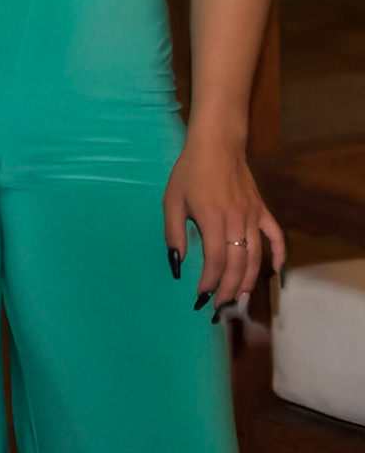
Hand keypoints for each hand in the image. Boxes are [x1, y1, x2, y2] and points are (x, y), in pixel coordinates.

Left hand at [164, 136, 285, 313]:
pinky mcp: (263, 211)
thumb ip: (173, 234)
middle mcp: (237, 222)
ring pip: (256, 257)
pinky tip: (277, 273)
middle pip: (239, 265)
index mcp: (213, 220)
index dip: (210, 283)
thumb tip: (177, 264)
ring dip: (250, 280)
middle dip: (229, 289)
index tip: (201, 297)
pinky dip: (279, 256)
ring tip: (240, 298)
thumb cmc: (189, 173)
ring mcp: (254, 217)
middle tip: (220, 306)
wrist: (216, 146)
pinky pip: (276, 237)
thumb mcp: (172, 202)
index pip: (216, 262)